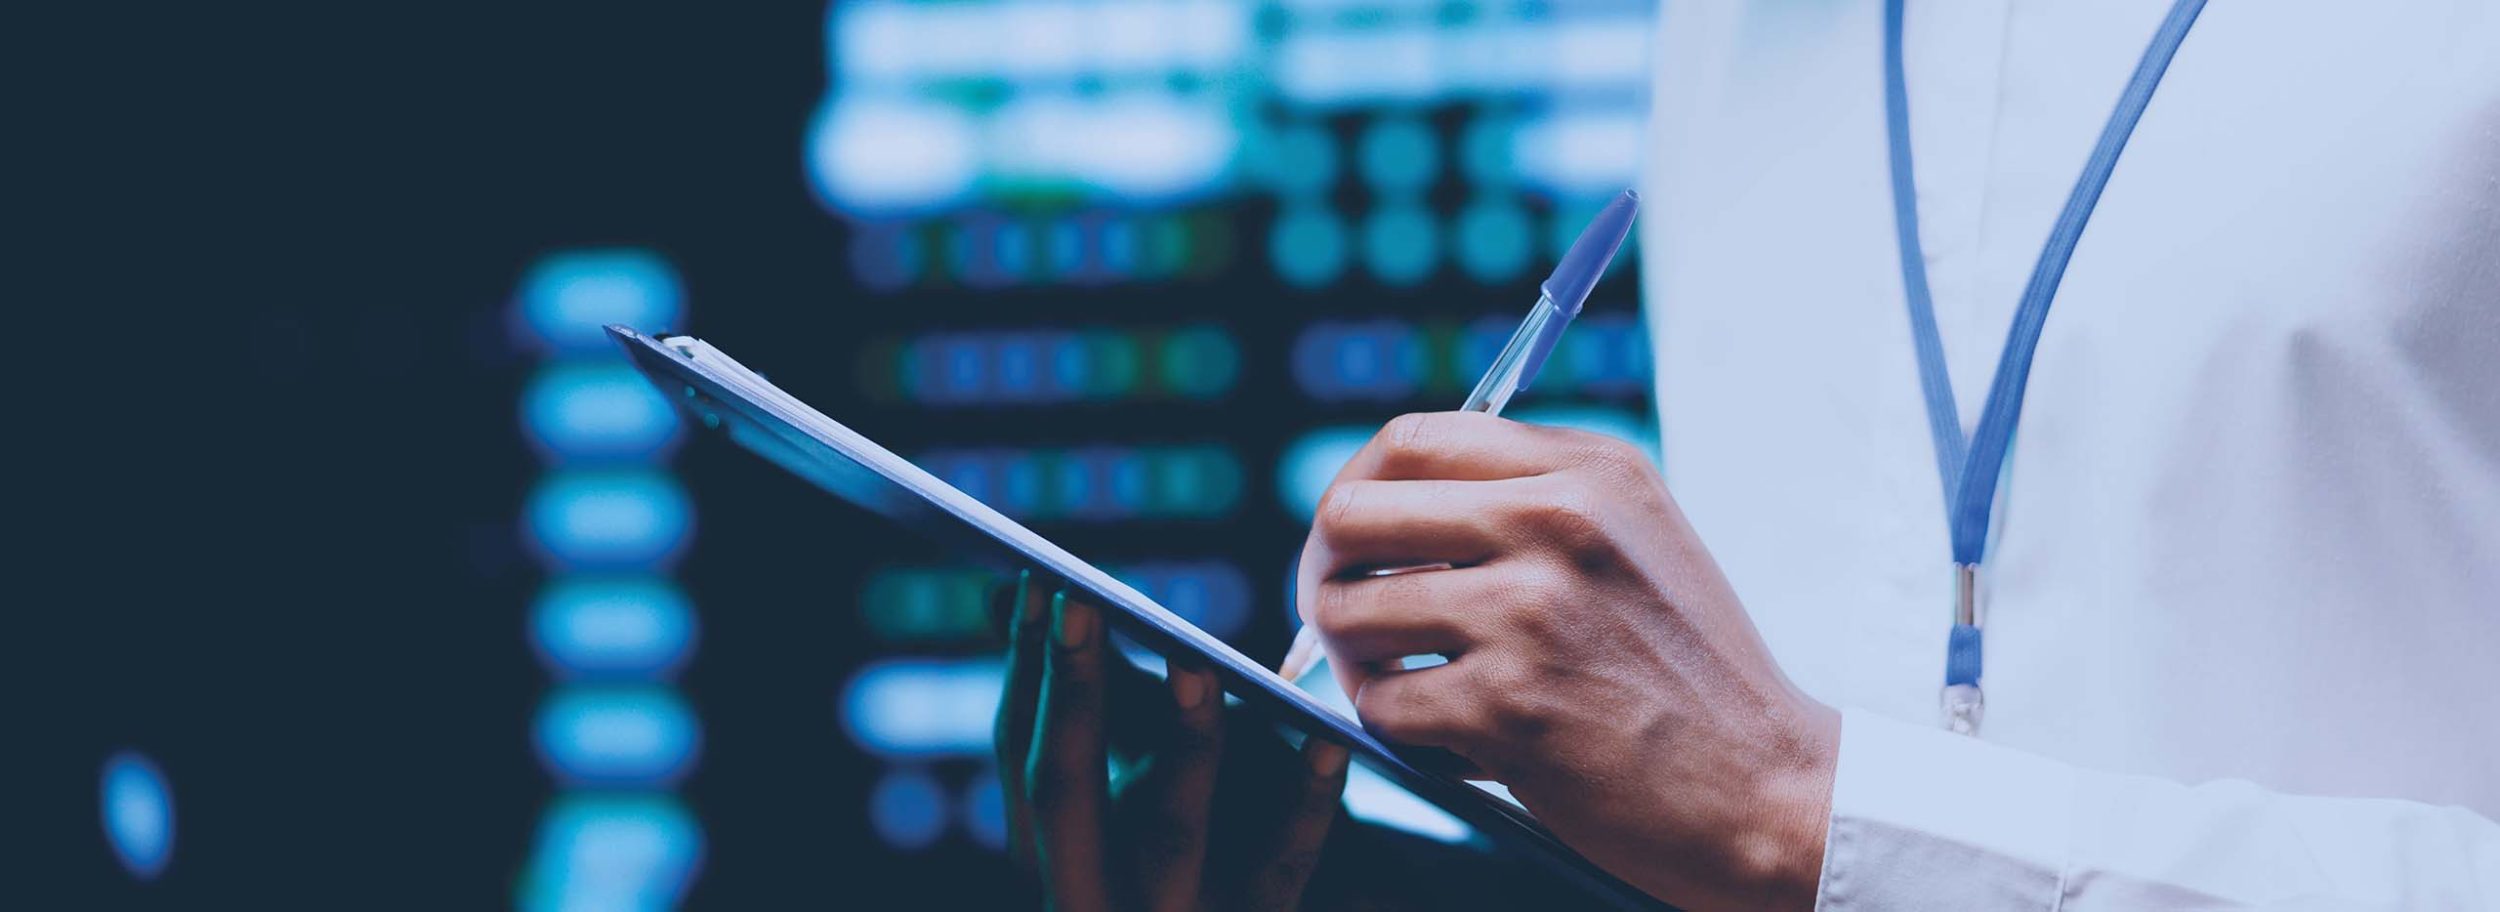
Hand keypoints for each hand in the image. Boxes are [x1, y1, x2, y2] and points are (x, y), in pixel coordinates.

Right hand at [994, 572, 1353, 910]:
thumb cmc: (1177, 834)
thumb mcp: (1122, 776)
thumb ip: (1084, 697)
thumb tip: (1009, 593)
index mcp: (1049, 857)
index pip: (1022, 757)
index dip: (1025, 670)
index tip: (1037, 580)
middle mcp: (1092, 896)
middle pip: (1067, 794)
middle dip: (1071, 692)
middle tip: (1080, 599)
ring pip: (1170, 830)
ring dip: (1181, 740)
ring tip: (1192, 662)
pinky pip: (1285, 862)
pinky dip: (1307, 798)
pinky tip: (1324, 736)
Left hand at [1297, 412, 1839, 910]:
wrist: (1770, 788)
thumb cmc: (1690, 673)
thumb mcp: (1636, 537)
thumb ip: (1529, 496)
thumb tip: (1382, 499)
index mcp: (1585, 471)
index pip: (1409, 441)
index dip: (1353, 488)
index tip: (1349, 541)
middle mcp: (1556, 523)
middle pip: (1352, 516)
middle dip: (1324, 575)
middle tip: (1340, 619)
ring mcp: (1528, 613)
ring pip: (1348, 615)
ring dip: (1358, 665)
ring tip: (1409, 689)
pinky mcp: (1508, 706)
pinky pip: (1380, 706)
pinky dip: (1400, 734)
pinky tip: (1454, 744)